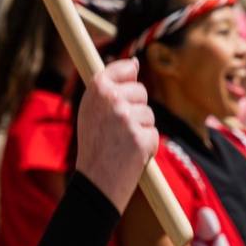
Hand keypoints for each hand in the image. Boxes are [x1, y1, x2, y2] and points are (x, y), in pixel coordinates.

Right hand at [74, 59, 157, 211]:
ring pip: (149, 114)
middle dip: (137, 109)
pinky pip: (153, 134)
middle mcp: (111, 99)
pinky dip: (147, 146)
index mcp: (96, 89)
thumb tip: (136, 63)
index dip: (130, 78)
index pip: (125, 68)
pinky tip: (131, 156)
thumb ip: (111, 88)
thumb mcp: (92, 112)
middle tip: (118, 130)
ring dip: (142, 129)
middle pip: (141, 91)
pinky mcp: (141, 136)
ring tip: (123, 144)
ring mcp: (127, 118)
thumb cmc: (94, 146)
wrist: (95, 182)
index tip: (127, 89)